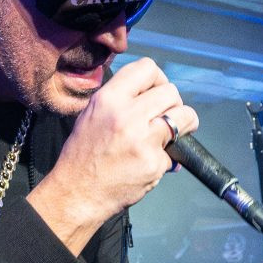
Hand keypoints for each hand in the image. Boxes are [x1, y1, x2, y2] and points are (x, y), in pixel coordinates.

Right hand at [28, 59, 199, 251]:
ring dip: (185, 124)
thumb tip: (151, 93)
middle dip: (174, 104)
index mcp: (109, 99)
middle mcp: (127, 115)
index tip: (157, 93)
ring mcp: (143, 140)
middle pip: (171, 92)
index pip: (147, 68)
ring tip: (172, 135)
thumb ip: (120, 99)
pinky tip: (152, 163)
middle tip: (166, 117)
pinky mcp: (154, 163)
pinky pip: (175, 152)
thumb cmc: (82, 156)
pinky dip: (168, 158)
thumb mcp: (91, 114)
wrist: (77, 194)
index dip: (158, 79)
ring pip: (185, 117)